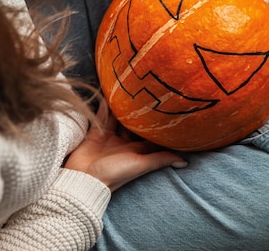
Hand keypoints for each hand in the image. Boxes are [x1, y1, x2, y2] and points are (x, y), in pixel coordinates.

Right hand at [64, 102, 186, 191]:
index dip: (157, 123)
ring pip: (118, 117)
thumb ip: (160, 159)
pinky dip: (105, 105)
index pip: (150, 134)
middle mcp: (124, 142)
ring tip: (128, 88)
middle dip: (139, 111)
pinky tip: (108, 91)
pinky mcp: (95, 133)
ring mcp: (109, 137)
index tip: (165, 107)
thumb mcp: (140, 165)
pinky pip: (102, 115)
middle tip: (147, 92)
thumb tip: (185, 162)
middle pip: (133, 123)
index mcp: (136, 150)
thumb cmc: (114, 173)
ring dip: (122, 106)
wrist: (83, 179)